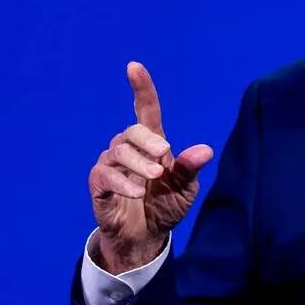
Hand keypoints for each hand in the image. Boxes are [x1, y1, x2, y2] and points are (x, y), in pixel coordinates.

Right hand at [88, 62, 213, 274]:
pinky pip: (105, 177)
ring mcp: (110, 166)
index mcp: (151, 145)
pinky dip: (121, 182)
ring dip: (138, 163)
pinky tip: (135, 192)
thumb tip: (206, 150)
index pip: (145, 111)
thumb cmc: (164, 207)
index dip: (141, 89)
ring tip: (155, 176)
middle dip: (148, 140)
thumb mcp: (185, 190)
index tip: (134, 67)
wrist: (146, 237)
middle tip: (164, 155)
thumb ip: (191, 169)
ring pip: (118, 152)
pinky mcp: (99, 186)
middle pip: (132, 131)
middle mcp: (128, 150)